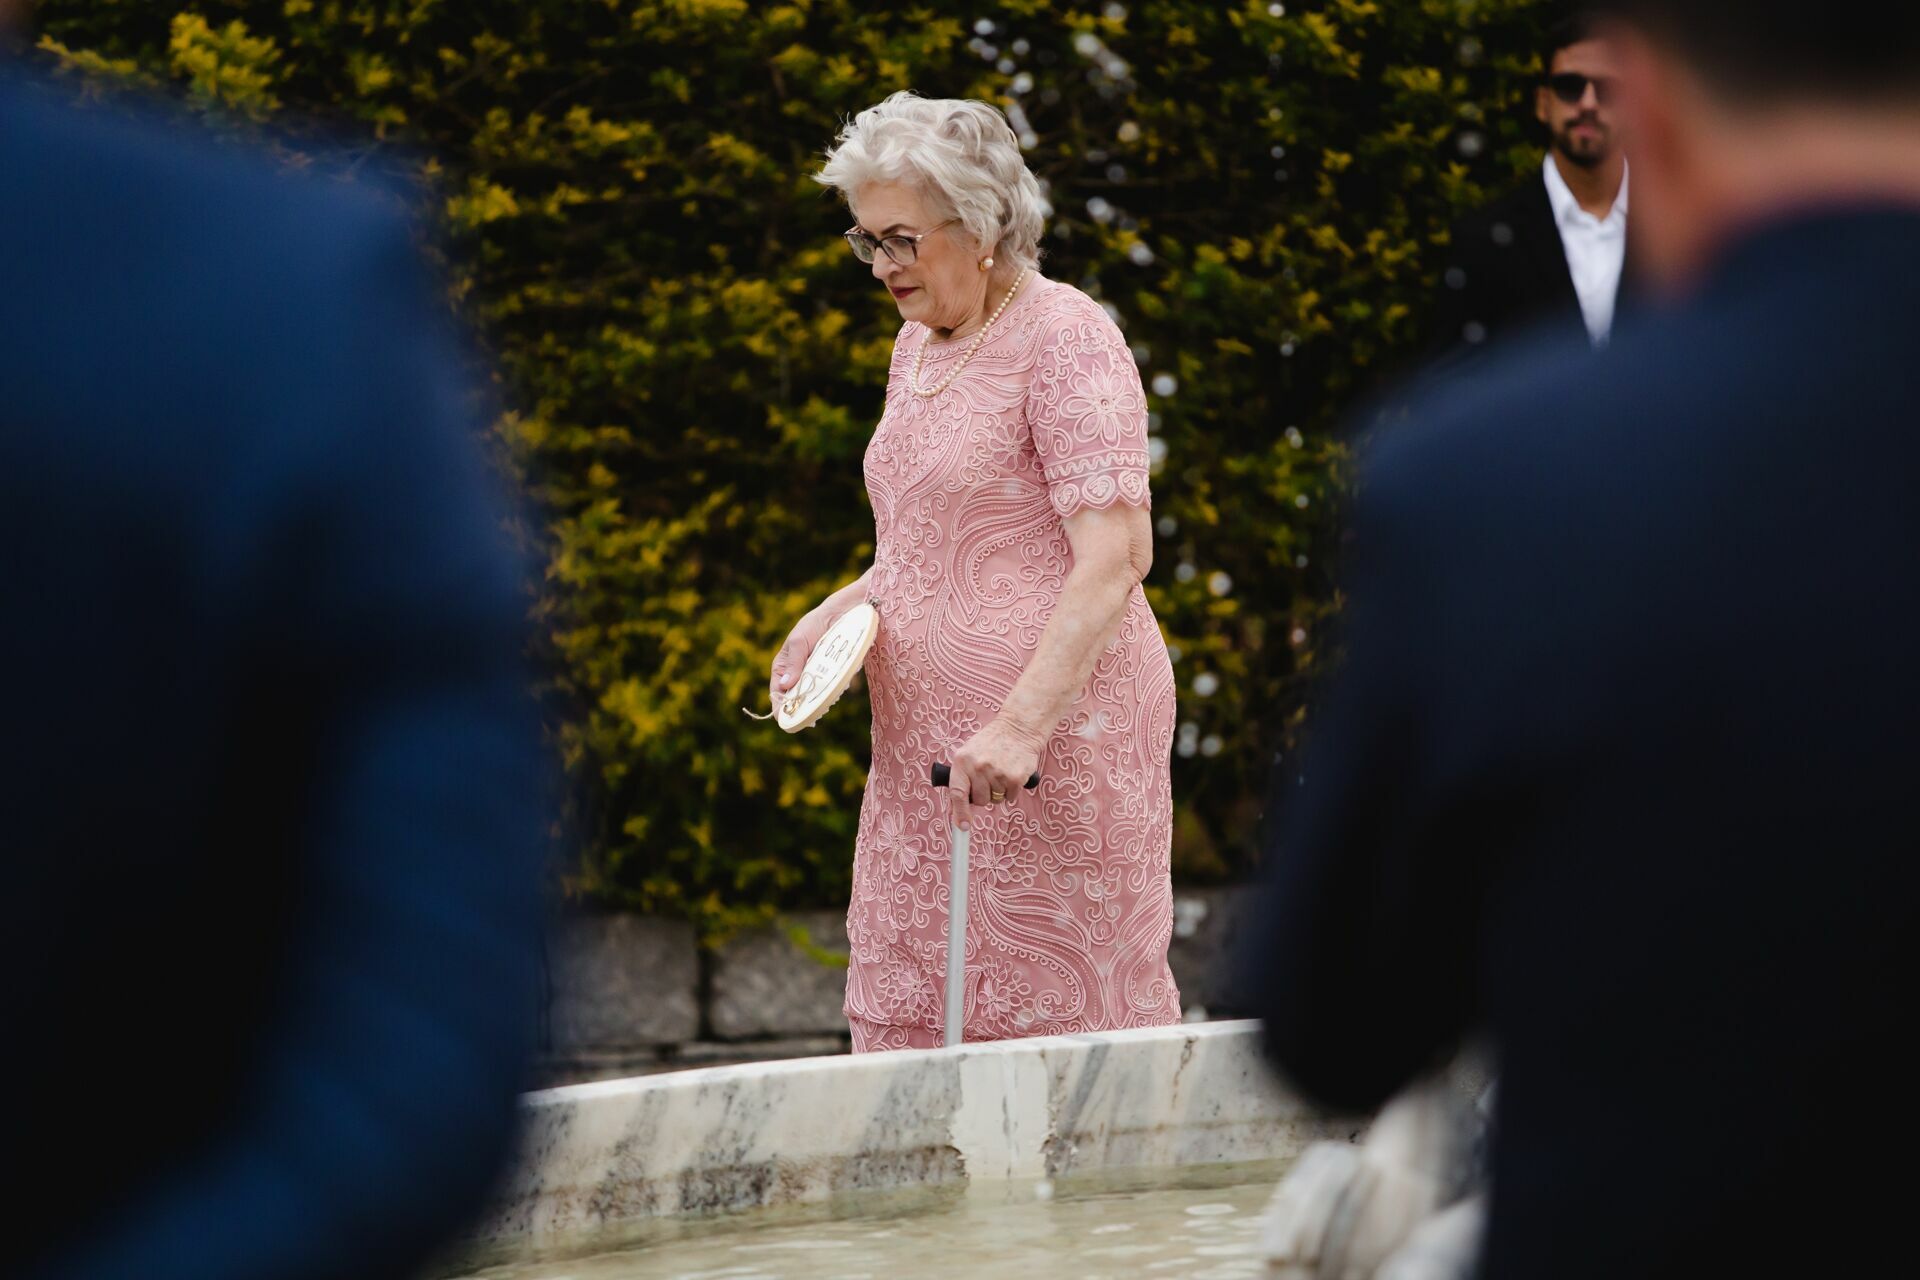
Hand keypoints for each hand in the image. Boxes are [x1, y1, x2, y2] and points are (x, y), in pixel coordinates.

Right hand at [769, 607, 832, 709]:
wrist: (839, 616)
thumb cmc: (813, 625)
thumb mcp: (799, 642)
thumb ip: (794, 663)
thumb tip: (784, 686)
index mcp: (782, 668)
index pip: (777, 693)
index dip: (780, 708)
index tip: (786, 720)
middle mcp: (797, 676)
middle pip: (795, 700)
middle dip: (800, 710)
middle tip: (809, 719)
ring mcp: (813, 677)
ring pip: (812, 698)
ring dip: (816, 705)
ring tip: (821, 710)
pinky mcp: (829, 676)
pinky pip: (828, 690)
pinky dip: (830, 694)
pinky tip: (834, 694)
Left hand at [944, 717, 1043, 831]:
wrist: (1019, 728)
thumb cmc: (992, 743)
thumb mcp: (969, 753)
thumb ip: (961, 777)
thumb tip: (955, 809)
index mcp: (962, 760)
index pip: (957, 793)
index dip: (959, 813)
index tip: (962, 826)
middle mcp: (979, 766)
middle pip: (980, 800)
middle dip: (984, 795)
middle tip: (989, 778)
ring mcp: (998, 772)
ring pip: (996, 800)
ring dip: (999, 791)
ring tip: (1001, 771)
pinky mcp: (1015, 777)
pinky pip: (1010, 797)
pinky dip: (1012, 790)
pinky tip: (1011, 773)